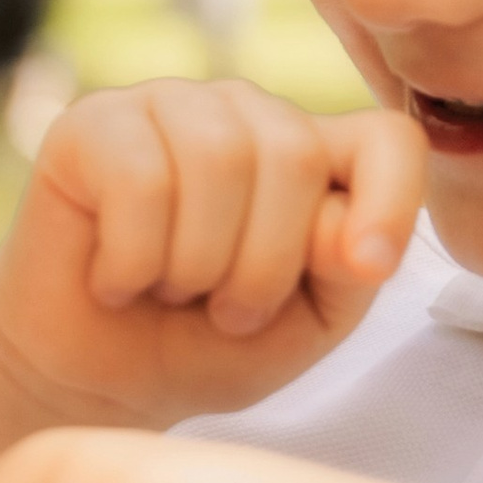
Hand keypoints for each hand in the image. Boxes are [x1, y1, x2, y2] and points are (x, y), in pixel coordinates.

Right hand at [0, 80, 422, 428]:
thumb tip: (351, 232)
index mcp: (314, 154)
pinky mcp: (91, 124)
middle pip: (293, 153)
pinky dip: (131, 260)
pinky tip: (114, 280)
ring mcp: (167, 106)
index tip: (368, 269)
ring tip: (169, 290)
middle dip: (263, 263)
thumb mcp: (302, 326)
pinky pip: (137, 177)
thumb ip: (342, 273)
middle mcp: (245, 113)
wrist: (93, 376)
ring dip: (194, 262)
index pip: (388, 138)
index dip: (392, 200)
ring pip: (216, 157)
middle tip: (223, 309)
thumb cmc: (206, 345)